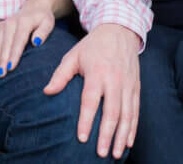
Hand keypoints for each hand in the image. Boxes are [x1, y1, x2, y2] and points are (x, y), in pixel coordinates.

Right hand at [0, 0, 65, 76]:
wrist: (33, 7)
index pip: (18, 41)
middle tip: (1, 74)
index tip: (10, 67)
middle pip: (5, 44)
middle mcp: (11, 22)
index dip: (14, 55)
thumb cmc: (42, 19)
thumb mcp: (48, 23)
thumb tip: (36, 42)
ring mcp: (3, 24)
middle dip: (2, 60)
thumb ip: (43, 32)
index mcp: (24, 23)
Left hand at [43, 23, 140, 158]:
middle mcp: (115, 80)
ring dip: (122, 136)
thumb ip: (60, 74)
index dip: (87, 120)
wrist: (119, 30)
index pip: (91, 100)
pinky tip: (128, 142)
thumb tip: (47, 92)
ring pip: (127, 114)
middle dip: (107, 134)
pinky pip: (136, 111)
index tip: (82, 138)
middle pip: (112, 111)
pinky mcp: (136, 87)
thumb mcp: (73, 55)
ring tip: (115, 154)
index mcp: (97, 72)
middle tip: (101, 153)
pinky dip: (133, 128)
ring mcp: (127, 85)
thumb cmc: (92, 46)